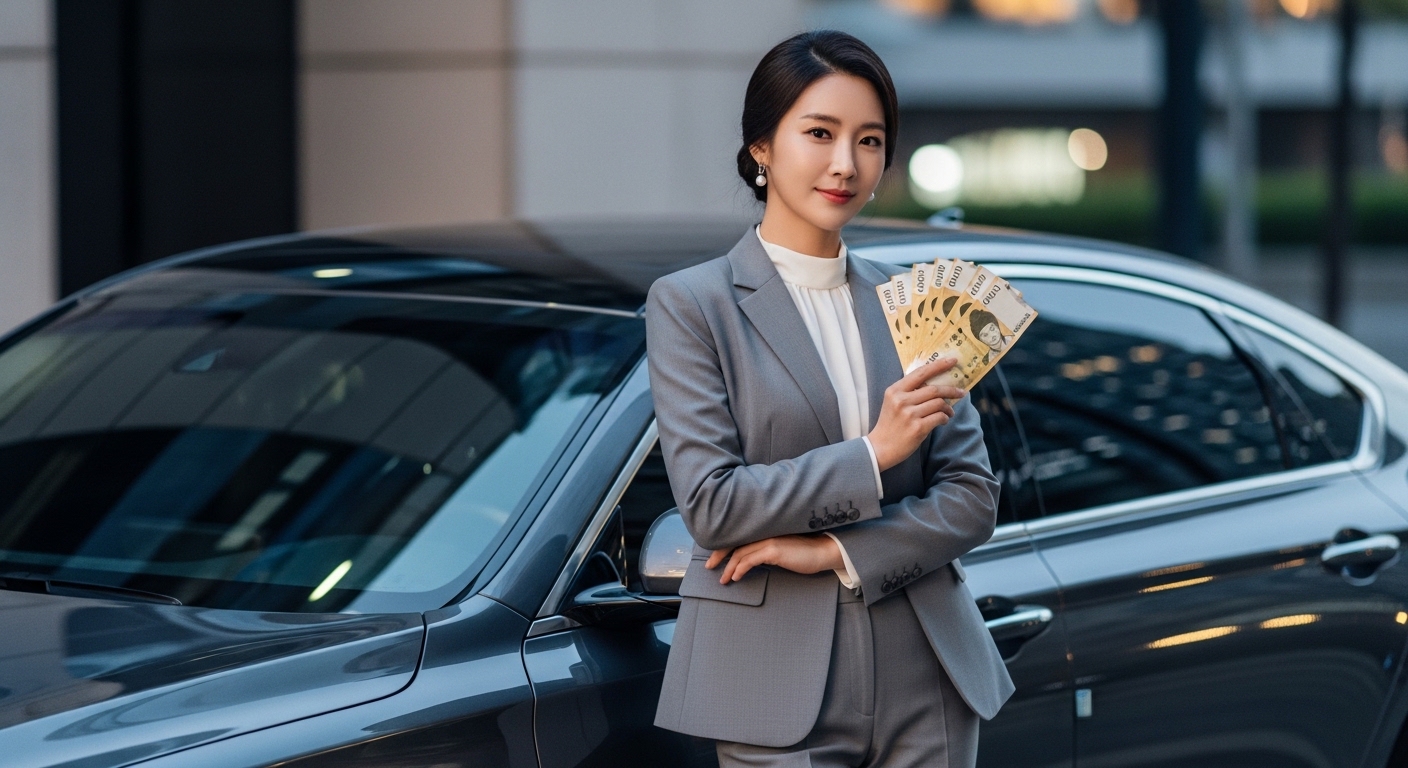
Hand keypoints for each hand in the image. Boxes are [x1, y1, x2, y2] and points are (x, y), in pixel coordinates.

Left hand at [705, 535, 842, 583]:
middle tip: (709, 566)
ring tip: (724, 579)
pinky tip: (736, 577)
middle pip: (734, 543)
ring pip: (740, 553)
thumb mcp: (781, 550)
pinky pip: (750, 560)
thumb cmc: (804, 553)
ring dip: (729, 567)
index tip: (715, 557)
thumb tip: (750, 561)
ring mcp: (768, 540)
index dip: (724, 546)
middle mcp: (764, 532)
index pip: (739, 537)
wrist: (822, 552)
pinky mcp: (774, 550)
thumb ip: (766, 550)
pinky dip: (740, 569)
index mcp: (765, 531)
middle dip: (720, 555)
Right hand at [867, 357, 966, 471]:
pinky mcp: (917, 428)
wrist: (880, 448)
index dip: (939, 365)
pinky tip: (943, 421)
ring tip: (949, 412)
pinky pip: (939, 417)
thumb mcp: (893, 403)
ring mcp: (909, 414)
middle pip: (934, 389)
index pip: (920, 373)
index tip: (953, 361)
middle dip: (951, 390)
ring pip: (939, 403)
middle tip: (961, 392)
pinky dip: (945, 418)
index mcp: (895, 390)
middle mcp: (901, 400)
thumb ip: (909, 392)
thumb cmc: (889, 425)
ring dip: (948, 408)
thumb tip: (935, 385)